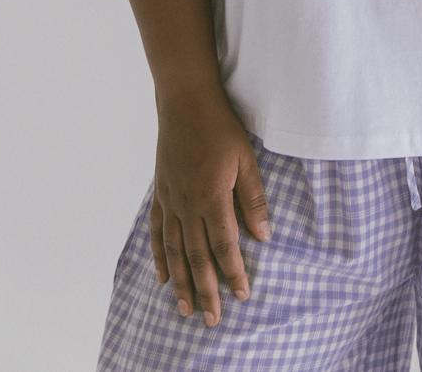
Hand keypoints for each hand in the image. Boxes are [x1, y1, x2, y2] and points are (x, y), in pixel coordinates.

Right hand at [150, 91, 271, 326]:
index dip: (234, 272)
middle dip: (206, 291)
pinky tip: (163, 276)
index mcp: (211, 197)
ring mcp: (170, 201)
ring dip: (181, 283)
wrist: (185, 102)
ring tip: (185, 310)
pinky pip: (158, 233)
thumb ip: (253, 199)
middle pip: (197, 257)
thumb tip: (264, 235)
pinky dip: (159, 257)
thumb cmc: (221, 127)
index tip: (243, 294)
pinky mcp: (160, 194)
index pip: (224, 246)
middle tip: (213, 319)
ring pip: (174, 252)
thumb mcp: (246, 159)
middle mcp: (187, 205)